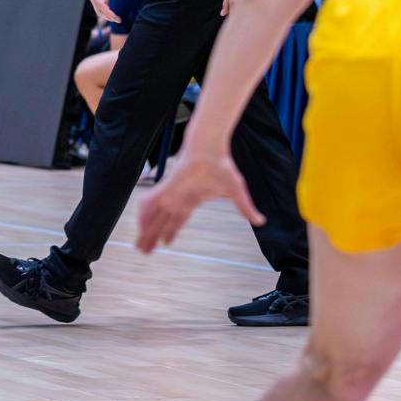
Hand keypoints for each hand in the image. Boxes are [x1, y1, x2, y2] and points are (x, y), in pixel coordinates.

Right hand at [88, 0, 121, 22]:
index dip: (108, 12)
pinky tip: (113, 15)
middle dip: (108, 16)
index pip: (100, 4)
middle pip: (98, 9)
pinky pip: (99, 7)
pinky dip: (105, 12)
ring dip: (106, 16)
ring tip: (117, 19)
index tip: (116, 18)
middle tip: (119, 20)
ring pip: (98, 10)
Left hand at [135, 147, 263, 252]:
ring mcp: (171, 193)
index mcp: (191, 201)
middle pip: (162, 222)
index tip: (166, 243)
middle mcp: (178, 199)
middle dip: (153, 237)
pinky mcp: (166, 187)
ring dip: (146, 231)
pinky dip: (144, 215)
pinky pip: (151, 203)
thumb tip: (261, 221)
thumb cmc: (221, 166)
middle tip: (144, 251)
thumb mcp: (236, 192)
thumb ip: (245, 208)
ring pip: (154, 216)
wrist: (210, 149)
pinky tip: (140, 226)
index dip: (170, 232)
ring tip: (139, 247)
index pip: (178, 220)